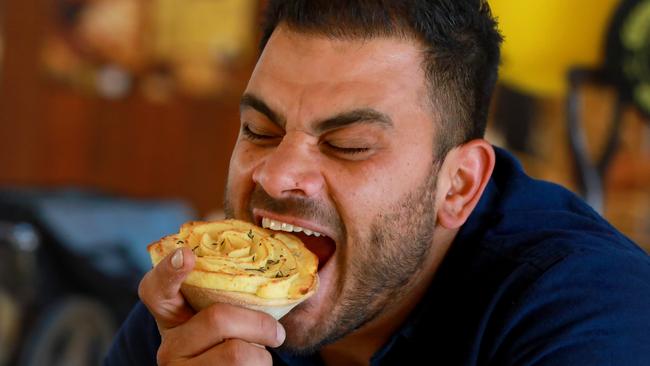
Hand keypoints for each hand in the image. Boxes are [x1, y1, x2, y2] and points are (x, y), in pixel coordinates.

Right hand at [138, 247, 284, 364]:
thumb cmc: (230, 343)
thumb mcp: (221, 318)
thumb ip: (231, 292)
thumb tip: (281, 250)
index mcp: (171, 315)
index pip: (156, 288)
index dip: (169, 270)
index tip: (185, 254)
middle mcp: (169, 344)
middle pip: (218, 319)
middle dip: (260, 324)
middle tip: (277, 333)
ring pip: (237, 352)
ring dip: (263, 353)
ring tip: (260, 355)